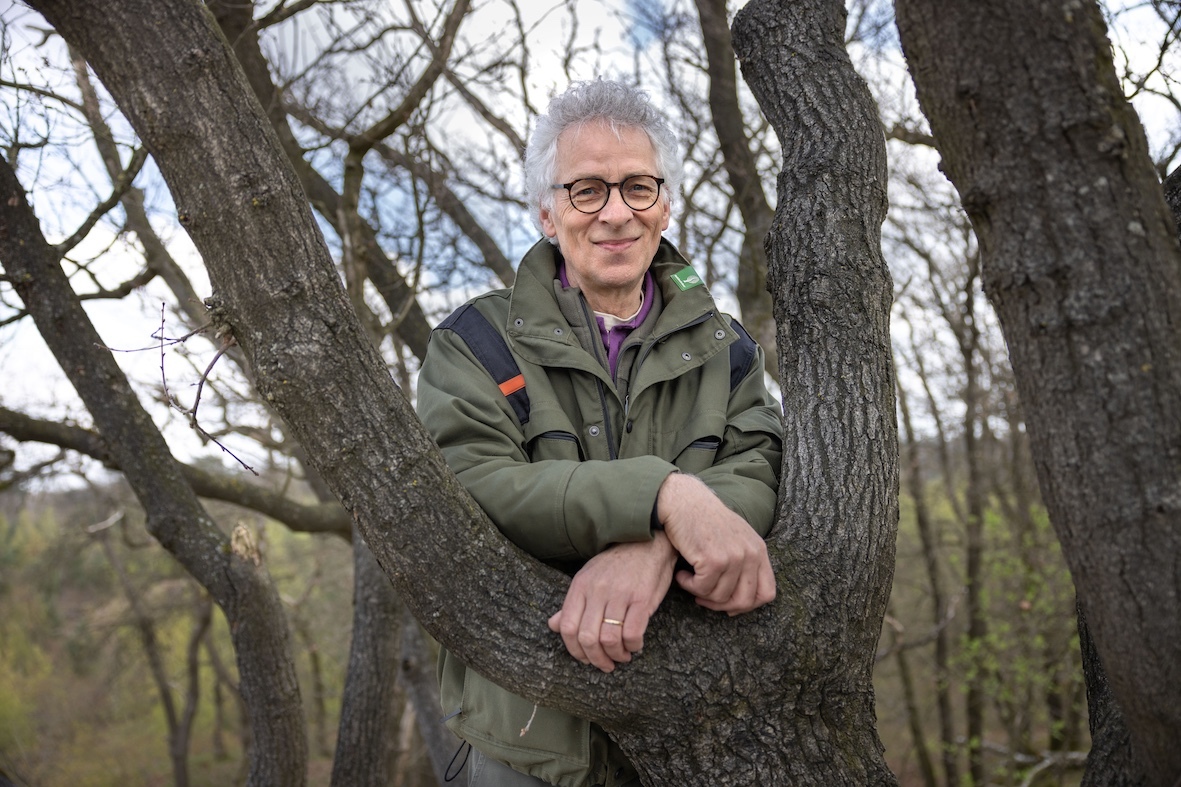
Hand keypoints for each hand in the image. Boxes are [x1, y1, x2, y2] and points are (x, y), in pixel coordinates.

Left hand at [547, 533, 676, 671]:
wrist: (647, 542)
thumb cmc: (617, 564)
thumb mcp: (589, 577)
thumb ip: (572, 604)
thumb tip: (553, 625)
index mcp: (580, 586)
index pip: (567, 628)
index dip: (574, 651)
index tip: (585, 659)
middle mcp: (597, 591)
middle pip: (587, 638)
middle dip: (595, 659)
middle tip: (605, 665)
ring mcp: (620, 594)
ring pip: (609, 639)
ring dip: (616, 655)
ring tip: (622, 656)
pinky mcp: (642, 599)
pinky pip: (632, 633)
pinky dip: (633, 646)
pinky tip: (635, 645)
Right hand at [656, 473, 775, 614]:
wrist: (683, 501)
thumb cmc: (704, 520)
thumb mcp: (735, 539)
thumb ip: (744, 564)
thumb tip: (739, 604)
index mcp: (759, 550)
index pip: (767, 593)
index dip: (747, 605)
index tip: (728, 605)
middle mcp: (750, 554)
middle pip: (744, 601)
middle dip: (721, 606)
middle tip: (703, 598)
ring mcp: (733, 557)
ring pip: (720, 597)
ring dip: (700, 593)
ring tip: (689, 578)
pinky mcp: (713, 560)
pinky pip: (702, 589)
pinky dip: (688, 585)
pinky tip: (681, 575)